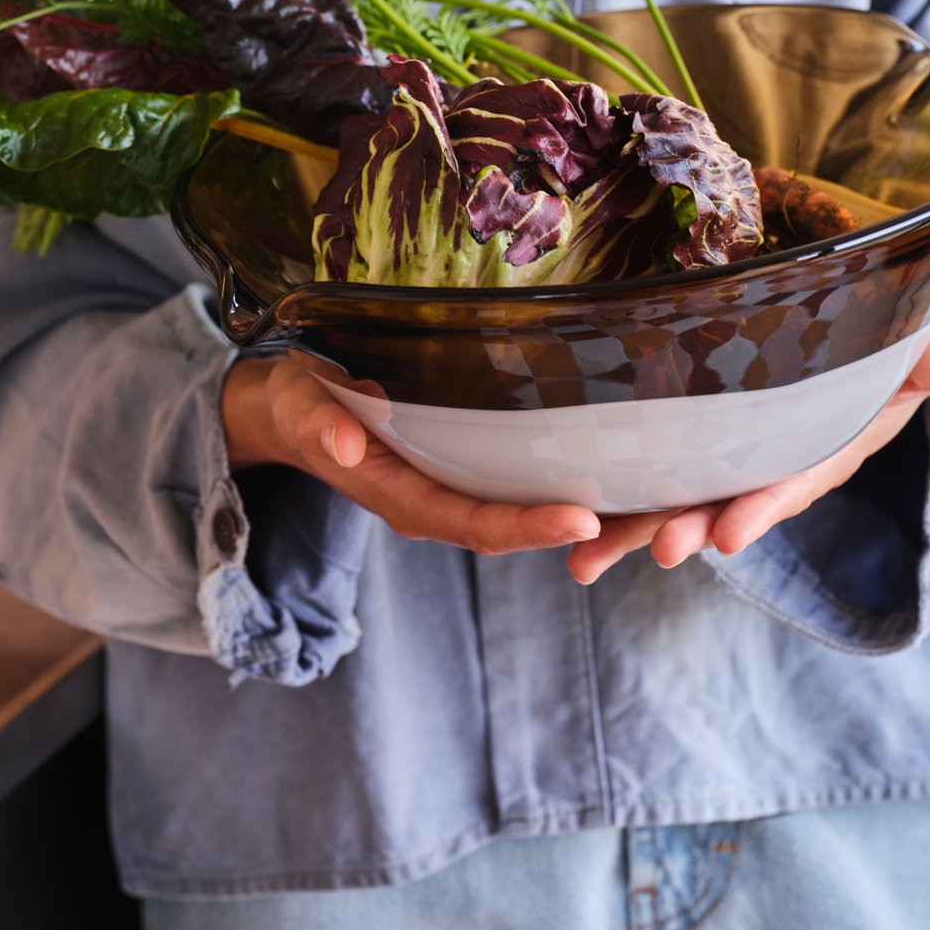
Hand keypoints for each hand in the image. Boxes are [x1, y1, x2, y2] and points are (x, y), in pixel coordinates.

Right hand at [221, 353, 601, 555]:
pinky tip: (599, 471)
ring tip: (637, 500)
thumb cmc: (302, 401)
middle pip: (505, 527)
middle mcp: (429, 500)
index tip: (581, 520)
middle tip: (633, 514)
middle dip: (565, 526)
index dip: (526, 525)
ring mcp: (444, 488)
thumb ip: (318, 425)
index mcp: (397, 493)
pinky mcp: (455, 468)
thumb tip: (347, 445)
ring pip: (512, 511)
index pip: (471, 521)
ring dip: (568, 512)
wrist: (292, 410)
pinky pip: (507, 486)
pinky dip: (551, 487)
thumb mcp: (300, 404)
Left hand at [566, 326, 929, 586]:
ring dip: (632, 534)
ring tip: (583, 562)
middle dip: (692, 528)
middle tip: (659, 549)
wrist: (840, 371)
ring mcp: (722, 472)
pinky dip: (607, 513)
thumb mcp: (904, 364)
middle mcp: (765, 474)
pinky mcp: (683, 460)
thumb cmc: (872, 365)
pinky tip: (564, 541)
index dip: (763, 508)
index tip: (731, 533)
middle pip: (726, 507)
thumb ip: (925, 363)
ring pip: (673, 507)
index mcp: (817, 455)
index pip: (790, 484)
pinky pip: (642, 486)